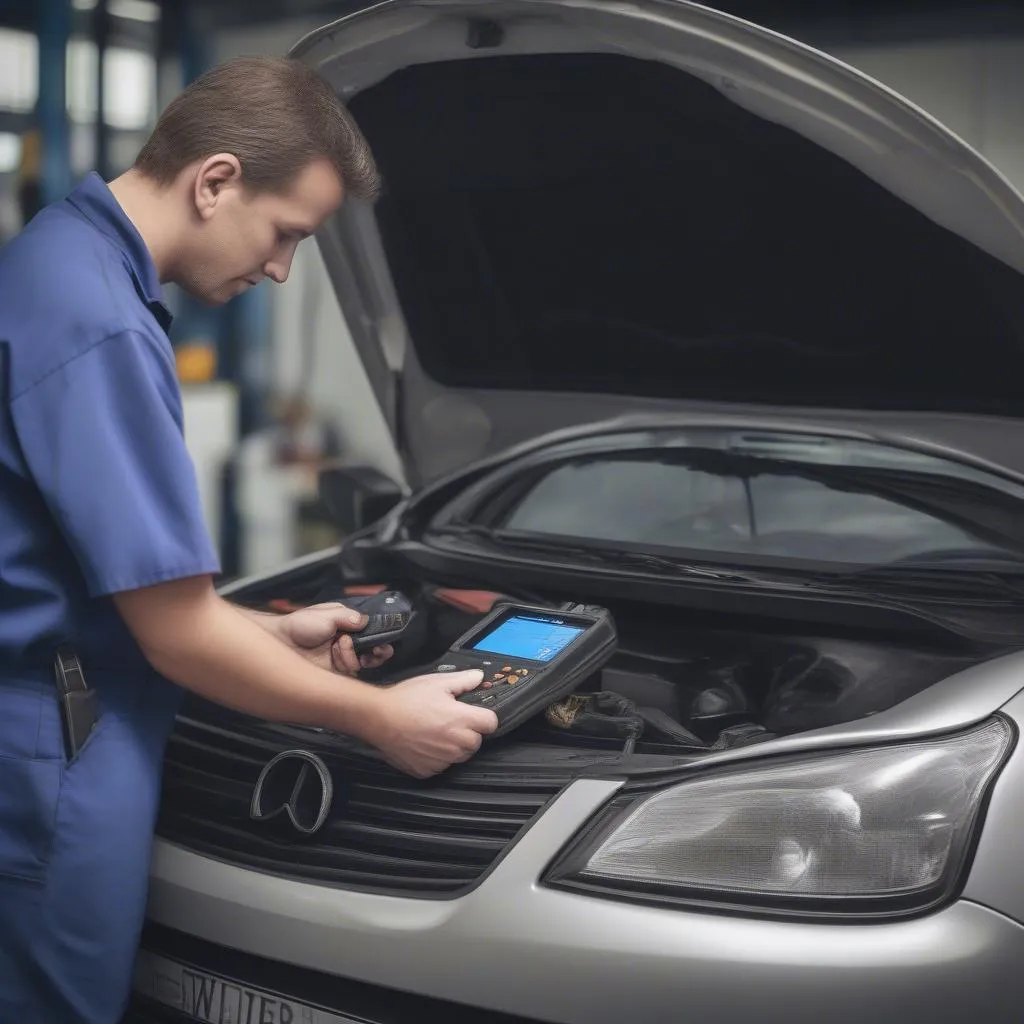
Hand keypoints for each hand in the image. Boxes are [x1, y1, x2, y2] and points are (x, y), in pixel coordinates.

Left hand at [272, 602, 393, 674]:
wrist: (280, 643)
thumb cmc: (299, 625)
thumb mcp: (327, 614)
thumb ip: (349, 616)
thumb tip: (366, 621)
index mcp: (347, 625)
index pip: (371, 630)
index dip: (381, 634)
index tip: (384, 637)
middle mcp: (348, 641)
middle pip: (374, 649)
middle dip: (378, 650)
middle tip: (376, 650)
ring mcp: (342, 657)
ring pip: (364, 661)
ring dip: (354, 654)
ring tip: (339, 646)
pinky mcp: (336, 672)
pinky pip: (352, 672)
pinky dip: (349, 664)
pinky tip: (338, 657)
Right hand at [361, 670, 498, 777]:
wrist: (378, 718)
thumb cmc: (407, 698)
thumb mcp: (437, 682)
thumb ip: (463, 680)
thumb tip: (480, 677)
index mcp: (462, 720)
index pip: (491, 723)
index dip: (484, 717)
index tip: (473, 713)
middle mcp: (456, 743)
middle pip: (476, 742)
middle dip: (469, 732)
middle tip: (449, 720)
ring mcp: (442, 760)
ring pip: (460, 755)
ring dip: (454, 746)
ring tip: (435, 731)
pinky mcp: (428, 771)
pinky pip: (442, 765)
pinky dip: (437, 757)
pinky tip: (424, 743)